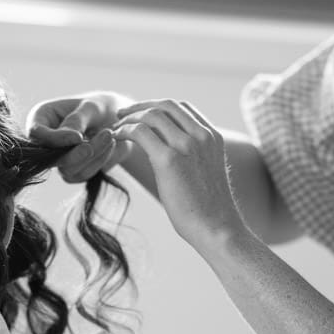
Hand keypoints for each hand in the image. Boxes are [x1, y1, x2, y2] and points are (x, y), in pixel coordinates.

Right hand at [26, 93, 135, 182]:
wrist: (117, 122)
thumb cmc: (99, 108)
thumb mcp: (90, 106)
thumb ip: (77, 120)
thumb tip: (71, 138)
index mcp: (41, 118)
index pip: (35, 133)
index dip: (54, 139)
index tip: (78, 137)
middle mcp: (44, 141)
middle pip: (50, 156)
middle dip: (77, 152)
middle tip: (105, 136)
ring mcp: (56, 158)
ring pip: (67, 168)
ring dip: (92, 155)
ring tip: (110, 135)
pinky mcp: (71, 172)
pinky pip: (81, 174)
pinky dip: (98, 162)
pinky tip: (110, 145)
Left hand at [113, 99, 244, 250]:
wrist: (217, 228)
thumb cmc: (210, 210)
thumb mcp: (206, 174)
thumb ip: (195, 158)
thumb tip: (179, 160)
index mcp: (212, 137)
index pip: (182, 107)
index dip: (156, 106)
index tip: (140, 114)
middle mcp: (201, 136)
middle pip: (166, 105)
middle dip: (140, 106)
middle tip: (122, 115)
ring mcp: (187, 145)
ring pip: (152, 115)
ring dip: (129, 118)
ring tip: (116, 128)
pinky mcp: (170, 159)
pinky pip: (140, 132)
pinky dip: (125, 131)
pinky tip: (117, 138)